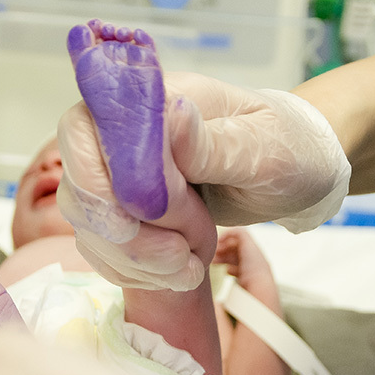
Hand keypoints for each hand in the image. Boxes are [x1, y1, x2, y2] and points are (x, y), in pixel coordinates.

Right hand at [57, 73, 349, 290]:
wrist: (295, 171)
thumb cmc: (285, 147)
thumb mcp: (264, 148)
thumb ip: (213, 142)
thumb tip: (171, 117)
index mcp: (154, 99)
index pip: (86, 129)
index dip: (99, 179)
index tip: (141, 216)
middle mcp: (123, 132)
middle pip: (80, 183)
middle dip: (126, 231)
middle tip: (182, 253)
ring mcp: (120, 173)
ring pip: (90, 224)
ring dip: (136, 258)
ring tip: (190, 266)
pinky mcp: (126, 211)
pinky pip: (106, 248)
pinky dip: (137, 271)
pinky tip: (178, 274)